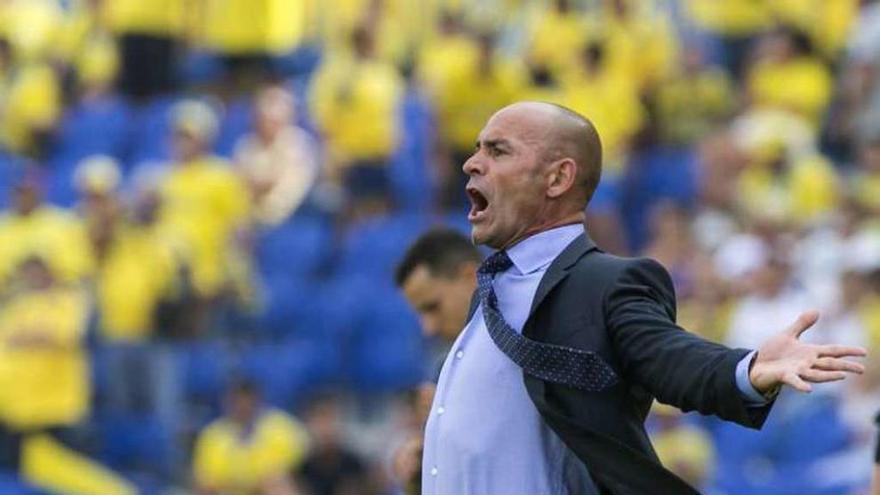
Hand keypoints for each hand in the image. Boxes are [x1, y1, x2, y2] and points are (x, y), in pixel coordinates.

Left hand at [749, 310, 866, 393]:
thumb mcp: (788, 335)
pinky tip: (808, 390)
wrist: (756, 365)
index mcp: (810, 353)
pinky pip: (794, 381)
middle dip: (845, 366)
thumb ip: (802, 324)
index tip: (864, 352)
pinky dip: (801, 385)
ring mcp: (797, 371)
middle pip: (830, 364)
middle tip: (862, 369)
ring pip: (816, 374)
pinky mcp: (785, 376)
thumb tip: (816, 310)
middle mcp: (807, 363)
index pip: (833, 351)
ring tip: (842, 376)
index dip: (848, 351)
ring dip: (829, 376)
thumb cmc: (774, 352)